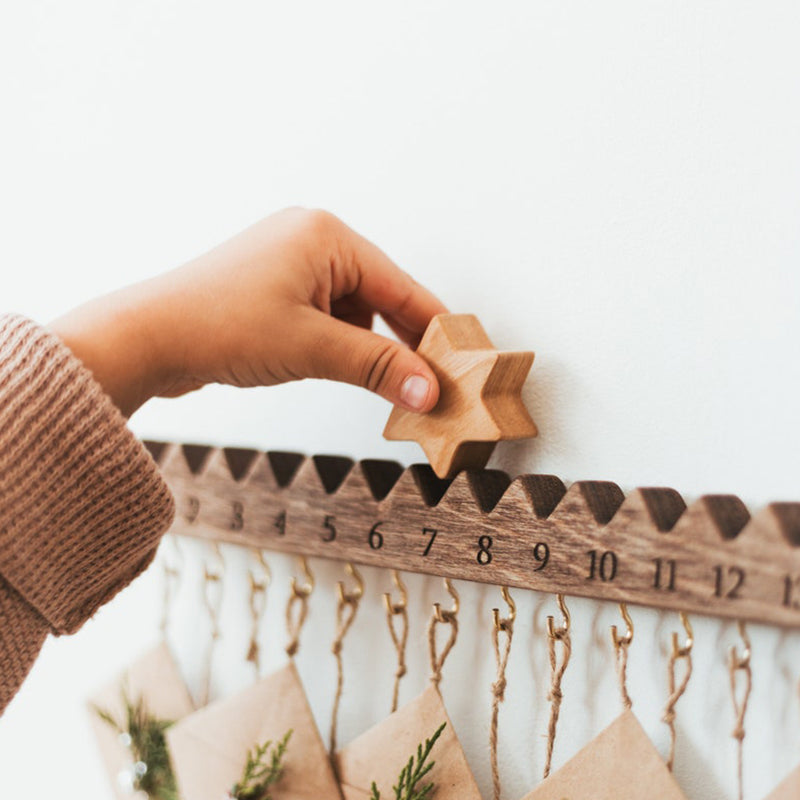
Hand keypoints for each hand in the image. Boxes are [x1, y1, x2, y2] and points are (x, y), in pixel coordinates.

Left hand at [49, 208, 447, 416]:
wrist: (144, 338)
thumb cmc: (216, 325)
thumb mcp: (311, 348)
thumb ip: (377, 368)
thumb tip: (428, 390)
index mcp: (327, 235)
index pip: (401, 288)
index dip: (434, 332)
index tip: (460, 365)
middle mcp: (312, 239)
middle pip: (379, 297)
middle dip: (398, 343)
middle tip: (427, 384)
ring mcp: (290, 262)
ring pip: (353, 312)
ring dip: (361, 348)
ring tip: (363, 378)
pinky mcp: (274, 288)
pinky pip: (324, 316)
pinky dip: (335, 344)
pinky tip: (324, 364)